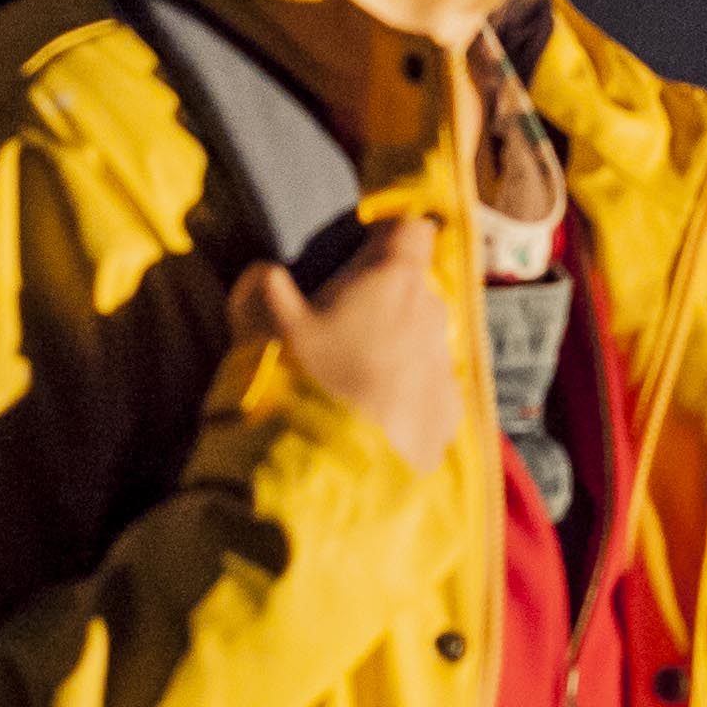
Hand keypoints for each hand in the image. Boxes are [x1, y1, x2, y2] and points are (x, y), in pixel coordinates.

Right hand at [232, 219, 462, 474]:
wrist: (328, 478)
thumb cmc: (299, 383)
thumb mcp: (260, 322)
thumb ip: (263, 285)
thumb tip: (266, 274)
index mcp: (393, 280)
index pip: (411, 229)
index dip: (386, 236)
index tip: (358, 252)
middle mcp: (432, 317)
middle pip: (415, 292)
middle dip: (384, 303)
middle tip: (338, 331)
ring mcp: (445, 372)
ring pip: (423, 347)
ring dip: (395, 355)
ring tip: (351, 387)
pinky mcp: (447, 422)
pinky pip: (428, 398)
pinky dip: (405, 403)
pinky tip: (371, 425)